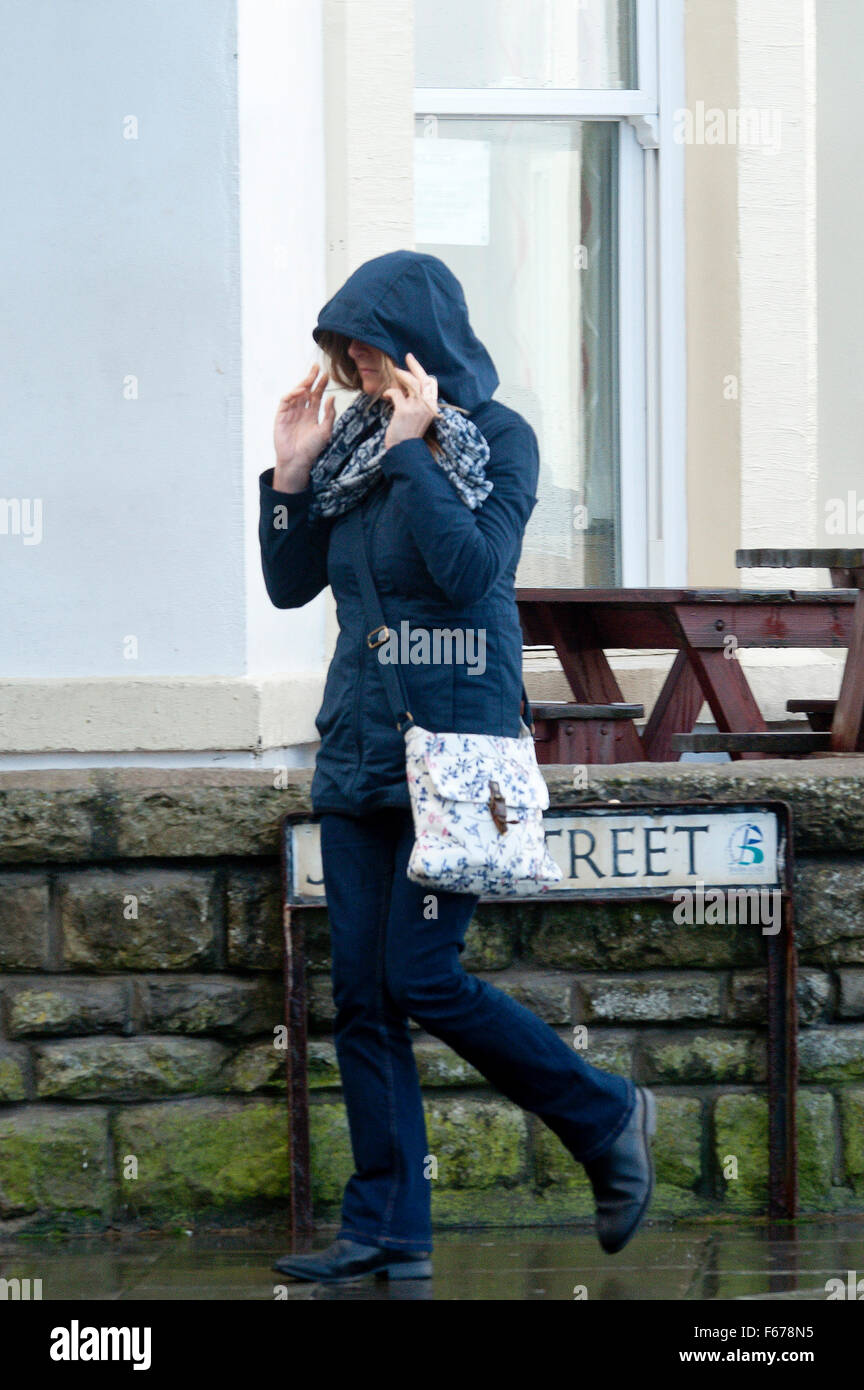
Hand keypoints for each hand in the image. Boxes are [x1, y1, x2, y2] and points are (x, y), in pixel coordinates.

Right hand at [273, 365, 335, 485]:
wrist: (297, 460)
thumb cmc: (312, 448)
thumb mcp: (325, 430)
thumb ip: (329, 414)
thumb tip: (332, 397)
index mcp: (312, 414)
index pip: (316, 395)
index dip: (321, 385)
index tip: (326, 375)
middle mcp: (301, 411)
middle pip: (306, 391)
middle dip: (311, 379)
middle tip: (317, 367)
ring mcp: (291, 412)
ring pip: (296, 393)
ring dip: (303, 384)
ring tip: (310, 377)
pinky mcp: (282, 415)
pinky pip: (286, 400)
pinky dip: (293, 394)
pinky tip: (301, 391)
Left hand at [382, 351, 440, 449]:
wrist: (404, 449)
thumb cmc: (408, 433)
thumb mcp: (417, 416)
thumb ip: (416, 401)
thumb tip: (407, 384)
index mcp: (432, 407)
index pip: (432, 384)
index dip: (423, 372)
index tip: (414, 364)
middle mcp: (427, 406)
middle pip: (424, 379)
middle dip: (415, 366)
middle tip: (407, 356)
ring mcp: (417, 409)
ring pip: (412, 383)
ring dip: (402, 375)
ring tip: (395, 371)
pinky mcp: (404, 411)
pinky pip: (397, 393)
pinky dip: (390, 392)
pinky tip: (386, 395)